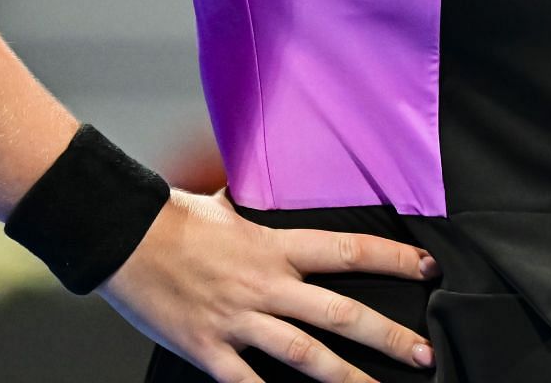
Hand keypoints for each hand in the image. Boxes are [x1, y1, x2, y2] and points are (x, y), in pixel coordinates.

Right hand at [98, 186, 439, 381]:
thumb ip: (254, 205)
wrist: (122, 237)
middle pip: (340, 312)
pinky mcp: (209, 349)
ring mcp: (239, 320)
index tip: (428, 267)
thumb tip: (261, 187)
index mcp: (276, 247)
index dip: (394, 259)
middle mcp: (266, 285)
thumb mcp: (226, 205)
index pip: (349, 251)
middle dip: (388, 336)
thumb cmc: (172, 219)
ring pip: (305, 354)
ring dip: (347, 378)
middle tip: (423, 354)